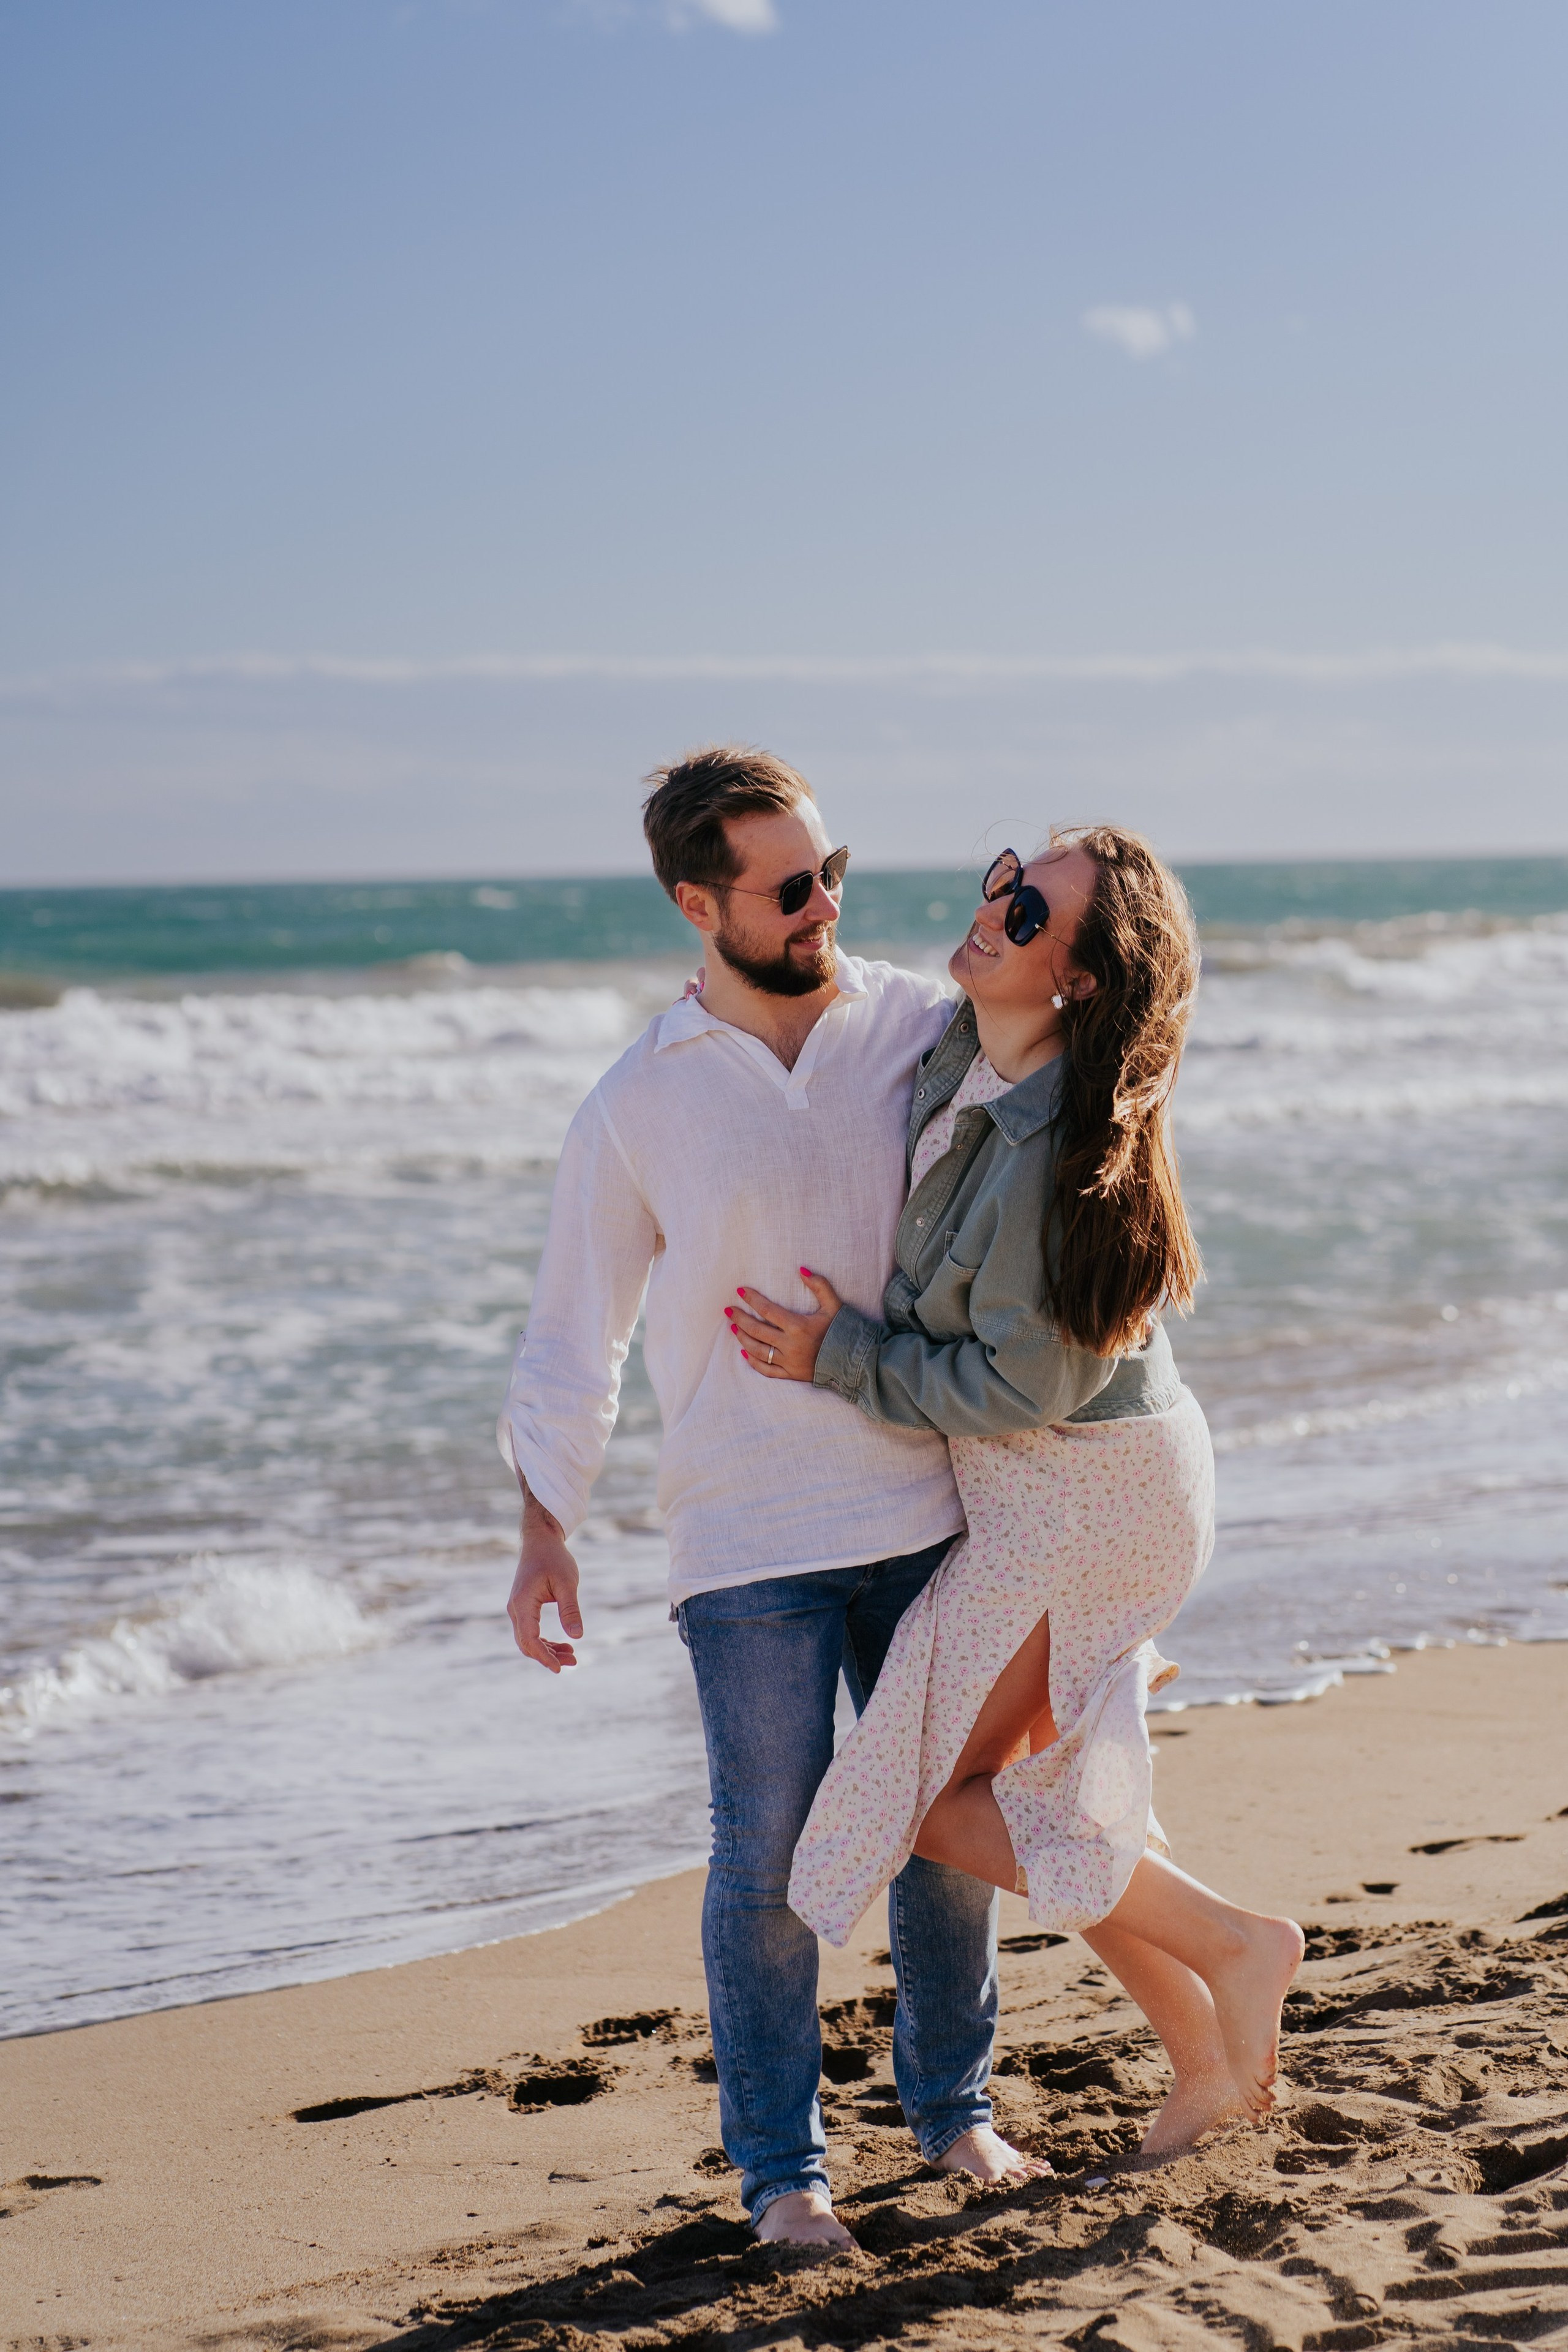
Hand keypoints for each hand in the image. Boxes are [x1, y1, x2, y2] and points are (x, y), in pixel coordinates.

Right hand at [507, 1484, 582, 1671]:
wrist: (540, 1540)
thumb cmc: (554, 1558)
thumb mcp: (567, 1583)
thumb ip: (570, 1609)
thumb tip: (577, 1636)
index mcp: (523, 1603)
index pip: (530, 1639)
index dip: (544, 1657)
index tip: (559, 1669)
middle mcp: (515, 1609)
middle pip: (527, 1644)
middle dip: (548, 1657)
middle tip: (574, 1662)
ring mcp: (517, 1609)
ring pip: (528, 1640)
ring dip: (547, 1650)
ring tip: (572, 1656)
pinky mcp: (523, 1607)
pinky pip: (530, 1631)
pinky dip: (544, 1641)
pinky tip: (563, 1644)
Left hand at [726, 1269, 842, 1381]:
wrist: (855, 1361)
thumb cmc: (844, 1330)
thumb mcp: (834, 1305)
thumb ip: (819, 1285)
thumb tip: (801, 1269)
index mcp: (798, 1326)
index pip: (767, 1310)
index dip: (752, 1299)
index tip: (740, 1291)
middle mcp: (790, 1345)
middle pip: (757, 1330)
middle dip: (740, 1319)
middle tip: (729, 1310)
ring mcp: (789, 1362)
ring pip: (758, 1350)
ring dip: (743, 1338)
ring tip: (734, 1327)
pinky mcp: (791, 1375)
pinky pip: (767, 1370)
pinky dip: (753, 1362)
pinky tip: (744, 1353)